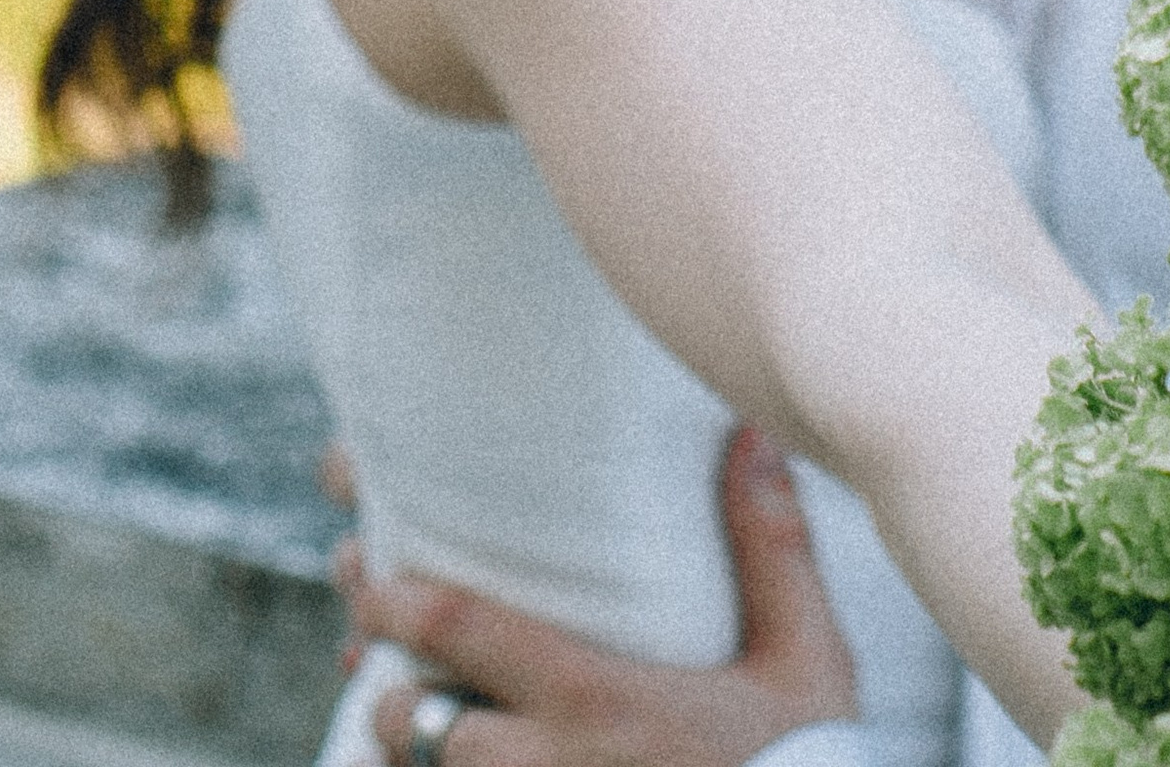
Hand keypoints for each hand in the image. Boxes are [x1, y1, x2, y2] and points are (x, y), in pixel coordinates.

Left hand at [348, 428, 859, 766]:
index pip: (462, 632)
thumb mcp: (805, 665)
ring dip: (396, 749)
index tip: (367, 565)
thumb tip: (752, 433)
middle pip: (416, 724)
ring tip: (388, 707)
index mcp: (597, 700)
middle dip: (381, 681)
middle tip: (364, 636)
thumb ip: (775, 550)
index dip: (396, 598)